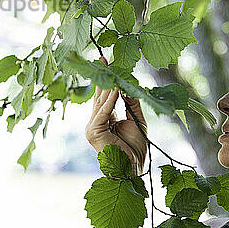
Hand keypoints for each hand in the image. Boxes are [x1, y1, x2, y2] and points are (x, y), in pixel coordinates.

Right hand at [84, 56, 147, 174]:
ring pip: (101, 102)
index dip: (106, 80)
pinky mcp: (93, 132)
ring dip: (107, 85)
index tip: (106, 62)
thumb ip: (131, 103)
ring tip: (110, 68)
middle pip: (100, 96)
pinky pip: (103, 112)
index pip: (103, 97)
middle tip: (104, 59)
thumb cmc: (135, 149)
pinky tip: (115, 88)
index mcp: (104, 120)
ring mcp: (92, 128)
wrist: (133, 168)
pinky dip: (110, 100)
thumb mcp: (137, 120)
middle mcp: (95, 123)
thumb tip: (127, 86)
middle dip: (103, 77)